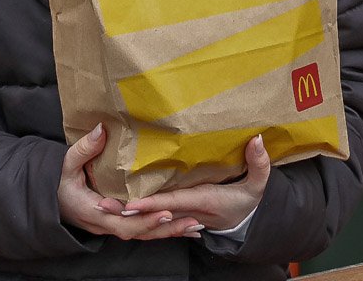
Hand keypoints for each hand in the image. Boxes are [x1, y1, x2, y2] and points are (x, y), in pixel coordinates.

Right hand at [58, 125, 204, 239]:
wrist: (51, 200)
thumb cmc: (59, 182)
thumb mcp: (67, 164)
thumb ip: (84, 149)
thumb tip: (101, 129)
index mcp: (94, 211)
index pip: (122, 221)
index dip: (144, 219)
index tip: (165, 211)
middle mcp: (105, 224)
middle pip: (138, 232)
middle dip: (164, 228)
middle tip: (191, 221)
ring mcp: (112, 227)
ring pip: (142, 235)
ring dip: (168, 233)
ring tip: (195, 227)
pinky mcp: (118, 224)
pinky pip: (141, 231)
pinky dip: (161, 231)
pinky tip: (182, 228)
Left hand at [115, 135, 270, 231]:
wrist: (244, 223)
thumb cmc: (248, 201)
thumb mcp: (258, 185)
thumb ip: (259, 164)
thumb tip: (257, 139)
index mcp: (202, 202)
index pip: (172, 202)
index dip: (151, 204)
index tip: (130, 203)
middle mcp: (186, 211)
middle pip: (153, 212)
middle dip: (129, 211)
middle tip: (103, 204)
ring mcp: (179, 214)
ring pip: (150, 215)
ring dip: (128, 212)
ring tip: (104, 204)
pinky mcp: (175, 213)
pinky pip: (154, 213)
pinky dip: (137, 211)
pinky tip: (120, 205)